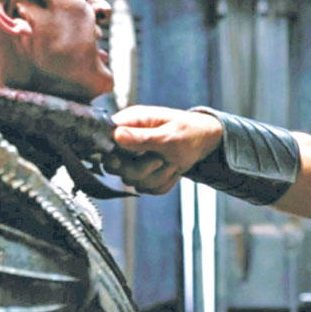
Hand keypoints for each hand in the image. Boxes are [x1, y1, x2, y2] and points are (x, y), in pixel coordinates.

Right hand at [104, 105, 222, 193]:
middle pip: (115, 168)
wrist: (206, 142)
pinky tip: (172, 170)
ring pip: (133, 181)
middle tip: (161, 160)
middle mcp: (128, 140)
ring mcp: (134, 158)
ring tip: (172, 162)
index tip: (133, 157)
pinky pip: (147, 188)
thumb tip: (116, 135)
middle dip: (143, 170)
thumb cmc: (190, 132)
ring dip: (158, 176)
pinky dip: (163, 182)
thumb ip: (143, 138)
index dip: (114, 154)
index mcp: (130, 122)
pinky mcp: (144, 173)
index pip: (104, 140)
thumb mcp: (170, 137)